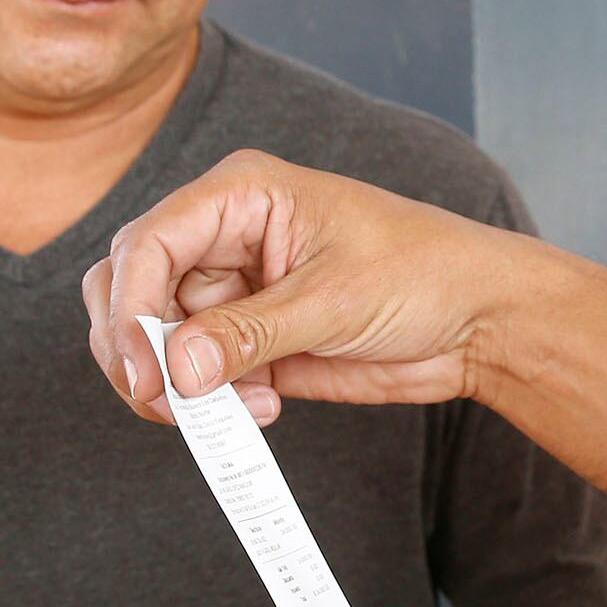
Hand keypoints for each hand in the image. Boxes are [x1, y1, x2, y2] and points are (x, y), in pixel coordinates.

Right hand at [81, 149, 539, 421]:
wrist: (477, 321)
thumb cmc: (423, 273)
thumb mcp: (334, 299)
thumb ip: (249, 333)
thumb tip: (175, 365)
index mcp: (240, 195)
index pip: (148, 243)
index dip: (131, 307)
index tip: (145, 372)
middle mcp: (222, 237)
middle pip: (129, 289)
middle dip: (134, 350)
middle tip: (166, 404)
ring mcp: (231, 291)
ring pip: (155, 340)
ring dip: (175, 385)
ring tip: (235, 411)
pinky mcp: (246, 341)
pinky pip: (195, 375)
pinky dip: (209, 403)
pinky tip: (264, 409)